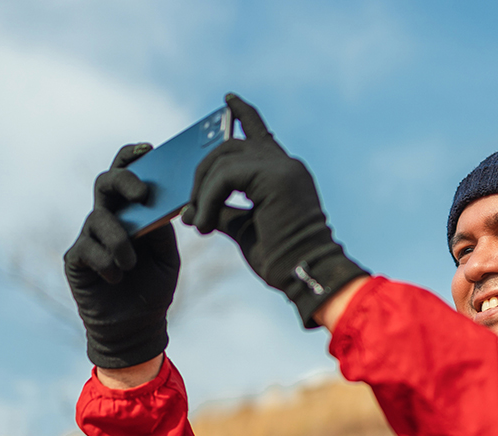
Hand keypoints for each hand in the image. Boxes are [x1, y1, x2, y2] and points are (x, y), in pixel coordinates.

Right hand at [65, 143, 179, 368]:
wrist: (137, 327)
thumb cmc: (153, 287)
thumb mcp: (167, 255)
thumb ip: (162, 228)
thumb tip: (159, 201)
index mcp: (132, 212)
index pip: (127, 174)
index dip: (132, 156)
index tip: (148, 147)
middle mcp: (108, 218)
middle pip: (105, 182)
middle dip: (124, 181)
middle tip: (141, 194)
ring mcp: (89, 237)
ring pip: (99, 218)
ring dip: (119, 239)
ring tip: (131, 263)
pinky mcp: (76, 259)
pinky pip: (87, 247)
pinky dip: (105, 261)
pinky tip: (116, 276)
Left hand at [182, 94, 367, 327]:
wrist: (305, 275)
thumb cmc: (280, 260)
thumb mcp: (243, 229)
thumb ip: (223, 211)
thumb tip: (192, 210)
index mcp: (284, 174)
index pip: (260, 133)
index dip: (243, 114)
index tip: (228, 99)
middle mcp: (286, 164)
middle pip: (230, 145)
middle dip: (202, 172)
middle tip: (191, 208)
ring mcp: (283, 167)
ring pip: (224, 159)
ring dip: (203, 192)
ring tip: (200, 224)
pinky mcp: (276, 176)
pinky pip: (226, 175)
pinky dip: (209, 198)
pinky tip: (206, 224)